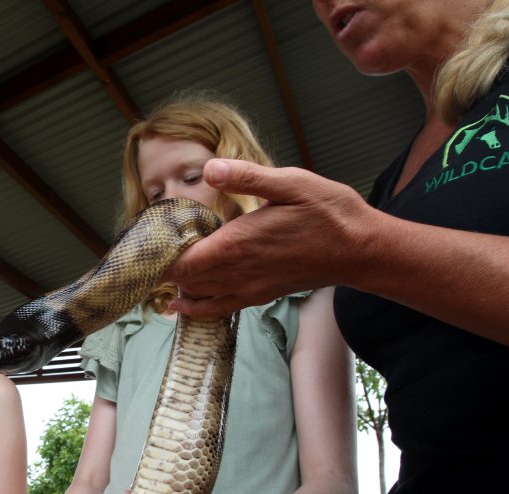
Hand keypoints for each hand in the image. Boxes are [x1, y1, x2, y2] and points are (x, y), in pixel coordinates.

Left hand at [165, 158, 374, 317]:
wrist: (360, 250)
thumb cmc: (328, 213)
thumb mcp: (290, 183)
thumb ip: (246, 177)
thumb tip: (208, 169)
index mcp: (237, 244)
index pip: (181, 259)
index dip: (158, 252)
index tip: (148, 236)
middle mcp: (237, 272)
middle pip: (182, 278)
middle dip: (162, 264)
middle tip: (150, 245)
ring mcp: (247, 288)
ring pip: (196, 293)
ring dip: (175, 282)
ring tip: (160, 264)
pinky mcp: (258, 296)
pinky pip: (217, 308)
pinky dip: (194, 307)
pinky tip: (178, 303)